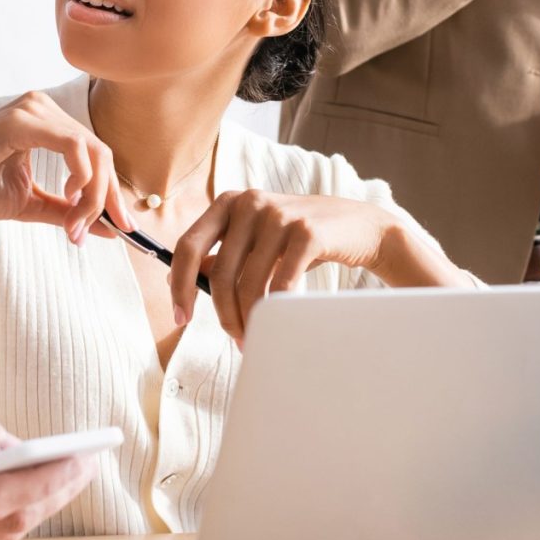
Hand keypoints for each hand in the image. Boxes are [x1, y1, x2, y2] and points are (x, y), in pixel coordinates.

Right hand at [0, 91, 134, 244]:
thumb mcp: (31, 205)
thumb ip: (68, 211)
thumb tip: (110, 229)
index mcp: (46, 122)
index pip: (95, 154)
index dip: (113, 192)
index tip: (123, 227)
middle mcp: (41, 108)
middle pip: (100, 152)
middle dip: (110, 197)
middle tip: (111, 231)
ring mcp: (32, 110)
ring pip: (91, 151)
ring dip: (93, 195)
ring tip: (77, 226)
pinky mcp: (21, 122)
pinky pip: (72, 145)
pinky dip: (81, 176)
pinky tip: (69, 197)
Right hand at [0, 396, 96, 539]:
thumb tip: (11, 442)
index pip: (1, 497)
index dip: (49, 480)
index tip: (81, 459)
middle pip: (11, 523)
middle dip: (56, 492)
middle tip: (83, 465)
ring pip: (2, 539)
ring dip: (37, 508)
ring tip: (62, 477)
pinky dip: (7, 523)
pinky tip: (20, 499)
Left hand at [169, 190, 393, 344]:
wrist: (359, 226)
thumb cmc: (300, 238)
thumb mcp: (257, 241)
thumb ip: (223, 256)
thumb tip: (182, 282)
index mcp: (229, 202)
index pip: (188, 246)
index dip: (179, 285)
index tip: (180, 317)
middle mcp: (250, 202)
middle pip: (220, 274)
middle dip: (224, 315)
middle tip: (234, 337)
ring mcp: (279, 215)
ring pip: (249, 284)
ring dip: (250, 319)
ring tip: (256, 335)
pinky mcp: (307, 232)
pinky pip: (281, 284)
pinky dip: (277, 310)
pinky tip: (280, 320)